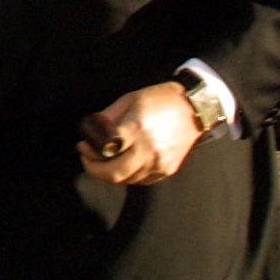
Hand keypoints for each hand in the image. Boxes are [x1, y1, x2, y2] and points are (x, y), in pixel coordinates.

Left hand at [78, 82, 200, 185]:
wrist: (196, 108)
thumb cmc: (161, 100)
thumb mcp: (130, 99)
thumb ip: (108, 117)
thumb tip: (91, 131)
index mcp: (137, 129)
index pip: (106, 150)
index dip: (90, 151)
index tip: (82, 146)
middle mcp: (149, 150)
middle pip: (115, 174)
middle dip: (95, 170)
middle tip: (87, 160)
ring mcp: (159, 163)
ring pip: (127, 180)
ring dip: (110, 173)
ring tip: (103, 161)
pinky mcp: (167, 170)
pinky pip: (141, 180)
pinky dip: (128, 175)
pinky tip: (124, 163)